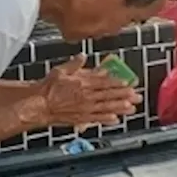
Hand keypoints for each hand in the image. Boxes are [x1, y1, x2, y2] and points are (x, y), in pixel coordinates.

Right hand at [24, 54, 141, 130]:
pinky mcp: (81, 118)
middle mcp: (87, 96)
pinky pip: (97, 119)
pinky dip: (107, 119)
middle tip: (137, 96)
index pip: (104, 82)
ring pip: (106, 107)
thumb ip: (74, 64)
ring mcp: (85, 108)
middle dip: (125, 96)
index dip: (118, 83)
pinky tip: (115, 120)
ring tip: (131, 109)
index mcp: (83, 83)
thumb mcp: (60, 71)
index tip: (128, 83)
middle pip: (109, 95)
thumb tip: (82, 56)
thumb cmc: (48, 88)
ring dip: (120, 108)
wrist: (40, 104)